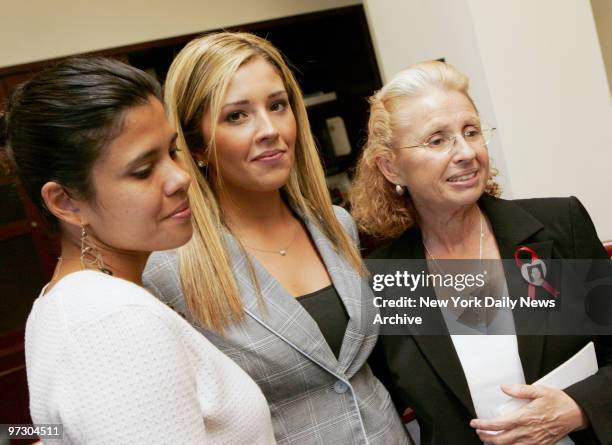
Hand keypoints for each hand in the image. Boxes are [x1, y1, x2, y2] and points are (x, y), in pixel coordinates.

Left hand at [469, 384, 587, 444]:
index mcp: (525, 417)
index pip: (498, 424)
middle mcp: (528, 431)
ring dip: (496, 444)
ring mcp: (534, 440)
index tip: (475, 423)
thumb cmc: (558, 402)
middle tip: (479, 432)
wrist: (575, 414)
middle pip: (501, 439)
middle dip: (486, 437)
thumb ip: (519, 390)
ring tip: (488, 439)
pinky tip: (506, 444)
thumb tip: (504, 388)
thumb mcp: (539, 390)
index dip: (483, 425)